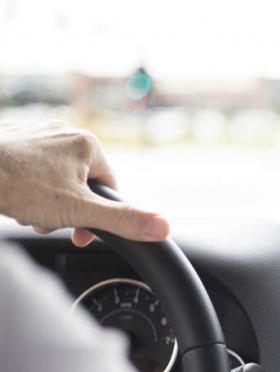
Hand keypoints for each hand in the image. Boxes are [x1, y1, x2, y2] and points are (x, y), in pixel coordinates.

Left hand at [0, 120, 168, 245]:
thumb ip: (123, 220)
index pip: (109, 189)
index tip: (77, 231)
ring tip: (25, 208)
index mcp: (87, 144)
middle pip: (80, 185)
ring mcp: (35, 133)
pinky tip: (12, 196)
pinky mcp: (11, 140)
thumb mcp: (78, 211)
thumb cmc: (17, 185)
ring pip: (54, 180)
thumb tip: (164, 227)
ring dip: (43, 203)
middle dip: (65, 210)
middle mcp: (64, 132)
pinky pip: (30, 170)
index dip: (96, 216)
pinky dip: (24, 188)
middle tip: (46, 220)